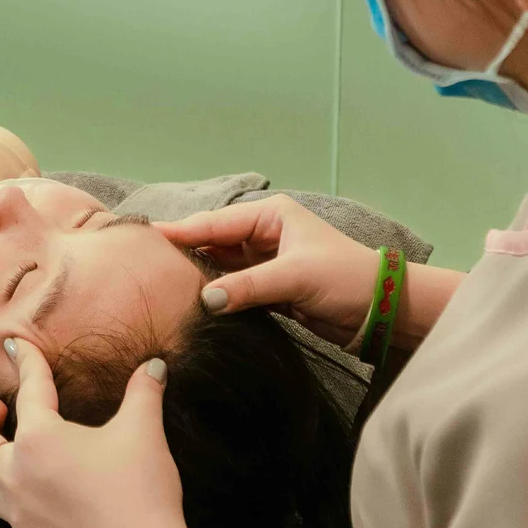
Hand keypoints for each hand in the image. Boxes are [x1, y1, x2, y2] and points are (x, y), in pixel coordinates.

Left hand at [0, 338, 187, 527]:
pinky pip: (15, 521)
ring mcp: (20, 517)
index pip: (30, 389)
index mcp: (40, 439)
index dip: (26, 362)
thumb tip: (154, 364)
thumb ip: (143, 393)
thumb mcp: (144, 432)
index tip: (14, 346)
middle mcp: (17, 476)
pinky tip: (43, 504)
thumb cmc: (139, 489)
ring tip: (15, 459)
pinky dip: (21, 505)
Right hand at [156, 194, 379, 346]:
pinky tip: (190, 302)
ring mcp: (265, 263)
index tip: (147, 236)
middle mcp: (264, 235)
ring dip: (197, 277)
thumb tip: (204, 301)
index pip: (216, 223)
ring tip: (159, 284)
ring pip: (220, 268)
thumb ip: (247, 287)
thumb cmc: (346, 280)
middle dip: (184, 252)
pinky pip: (232, 289)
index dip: (182, 231)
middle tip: (145, 262)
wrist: (383, 311)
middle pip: (213, 243)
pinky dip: (214, 296)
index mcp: (271, 216)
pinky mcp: (269, 290)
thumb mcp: (295, 277)